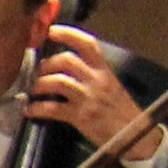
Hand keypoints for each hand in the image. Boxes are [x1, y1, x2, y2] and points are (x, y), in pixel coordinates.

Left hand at [25, 24, 163, 161]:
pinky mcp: (81, 117)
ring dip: (39, 84)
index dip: (68, 34)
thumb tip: (64, 66)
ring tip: (32, 90)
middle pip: (66, 60)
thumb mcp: (111, 86)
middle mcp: (97, 80)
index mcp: (105, 71)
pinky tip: (30, 110)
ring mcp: (88, 98)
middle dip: (46, 64)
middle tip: (36, 72)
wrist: (138, 137)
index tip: (51, 31)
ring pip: (57, 81)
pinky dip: (37, 108)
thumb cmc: (121, 111)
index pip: (87, 44)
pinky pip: (52, 109)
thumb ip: (91, 74)